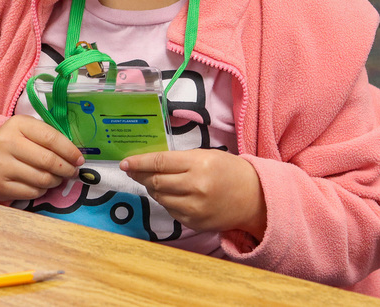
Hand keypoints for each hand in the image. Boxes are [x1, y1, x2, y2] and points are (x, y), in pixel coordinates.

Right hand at [0, 115, 83, 201]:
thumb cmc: (15, 142)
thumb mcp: (29, 130)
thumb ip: (50, 137)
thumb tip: (76, 155)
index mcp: (17, 124)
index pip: (51, 138)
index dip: (69, 150)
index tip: (80, 159)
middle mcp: (6, 143)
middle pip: (48, 160)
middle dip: (66, 168)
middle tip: (73, 171)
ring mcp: (1, 166)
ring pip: (42, 179)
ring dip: (56, 180)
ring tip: (58, 178)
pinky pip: (32, 192)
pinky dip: (43, 190)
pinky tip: (42, 184)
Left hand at [120, 149, 266, 237]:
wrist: (254, 198)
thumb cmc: (229, 171)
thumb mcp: (207, 156)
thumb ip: (179, 160)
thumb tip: (148, 164)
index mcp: (199, 164)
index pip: (160, 163)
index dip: (139, 163)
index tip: (125, 163)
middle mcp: (196, 187)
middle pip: (156, 182)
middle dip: (141, 176)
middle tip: (134, 171)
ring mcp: (195, 208)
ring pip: (160, 198)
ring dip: (152, 189)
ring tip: (154, 182)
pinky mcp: (195, 223)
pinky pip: (170, 211)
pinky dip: (166, 202)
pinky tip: (171, 195)